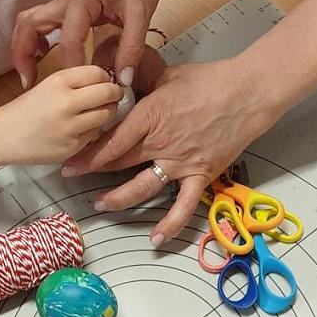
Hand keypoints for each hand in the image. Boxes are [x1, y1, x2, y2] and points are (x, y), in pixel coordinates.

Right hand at [0, 66, 121, 164]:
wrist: (3, 135)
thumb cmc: (27, 108)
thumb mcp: (49, 85)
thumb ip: (76, 81)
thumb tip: (108, 81)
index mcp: (59, 81)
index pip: (98, 73)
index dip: (105, 77)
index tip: (104, 82)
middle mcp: (67, 102)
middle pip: (108, 93)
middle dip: (114, 94)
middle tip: (113, 96)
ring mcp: (71, 127)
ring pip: (106, 115)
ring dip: (106, 112)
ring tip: (96, 112)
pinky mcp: (72, 147)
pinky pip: (95, 135)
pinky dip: (93, 130)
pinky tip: (80, 129)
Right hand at [12, 0, 163, 90]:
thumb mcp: (142, 14)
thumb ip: (133, 47)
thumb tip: (123, 80)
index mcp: (82, 1)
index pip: (68, 39)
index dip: (71, 66)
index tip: (78, 89)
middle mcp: (63, 1)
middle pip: (29, 25)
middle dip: (23, 54)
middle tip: (30, 83)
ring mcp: (59, 4)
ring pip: (26, 23)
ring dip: (21, 48)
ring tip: (29, 76)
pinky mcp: (60, 9)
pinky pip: (35, 24)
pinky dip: (30, 42)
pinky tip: (40, 60)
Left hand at [60, 56, 275, 245]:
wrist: (247, 92)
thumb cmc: (210, 79)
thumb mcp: (168, 76)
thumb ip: (144, 87)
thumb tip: (125, 89)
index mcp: (150, 115)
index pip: (111, 141)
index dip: (87, 154)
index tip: (69, 161)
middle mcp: (161, 143)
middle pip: (119, 163)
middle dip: (92, 172)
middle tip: (73, 179)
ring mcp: (181, 162)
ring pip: (142, 187)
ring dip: (119, 198)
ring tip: (101, 204)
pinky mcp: (201, 175)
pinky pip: (183, 206)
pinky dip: (170, 224)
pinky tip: (156, 239)